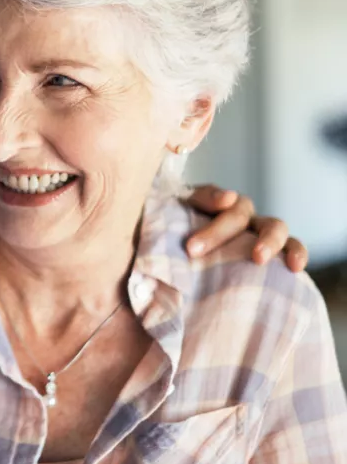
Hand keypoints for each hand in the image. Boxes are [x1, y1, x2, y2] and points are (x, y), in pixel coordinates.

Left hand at [184, 185, 307, 271]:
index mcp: (209, 203)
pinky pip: (292, 247)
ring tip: (258, 258)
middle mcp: (236, 214)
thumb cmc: (173, 242)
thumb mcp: (167, 222)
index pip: (210, 195)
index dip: (207, 204)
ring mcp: (256, 232)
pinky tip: (294, 268)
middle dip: (219, 230)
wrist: (177, 267)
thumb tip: (223, 199)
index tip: (192, 235)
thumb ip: (180, 209)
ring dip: (268, 240)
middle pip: (238, 212)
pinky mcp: (271, 253)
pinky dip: (297, 253)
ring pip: (273, 225)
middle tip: (195, 251)